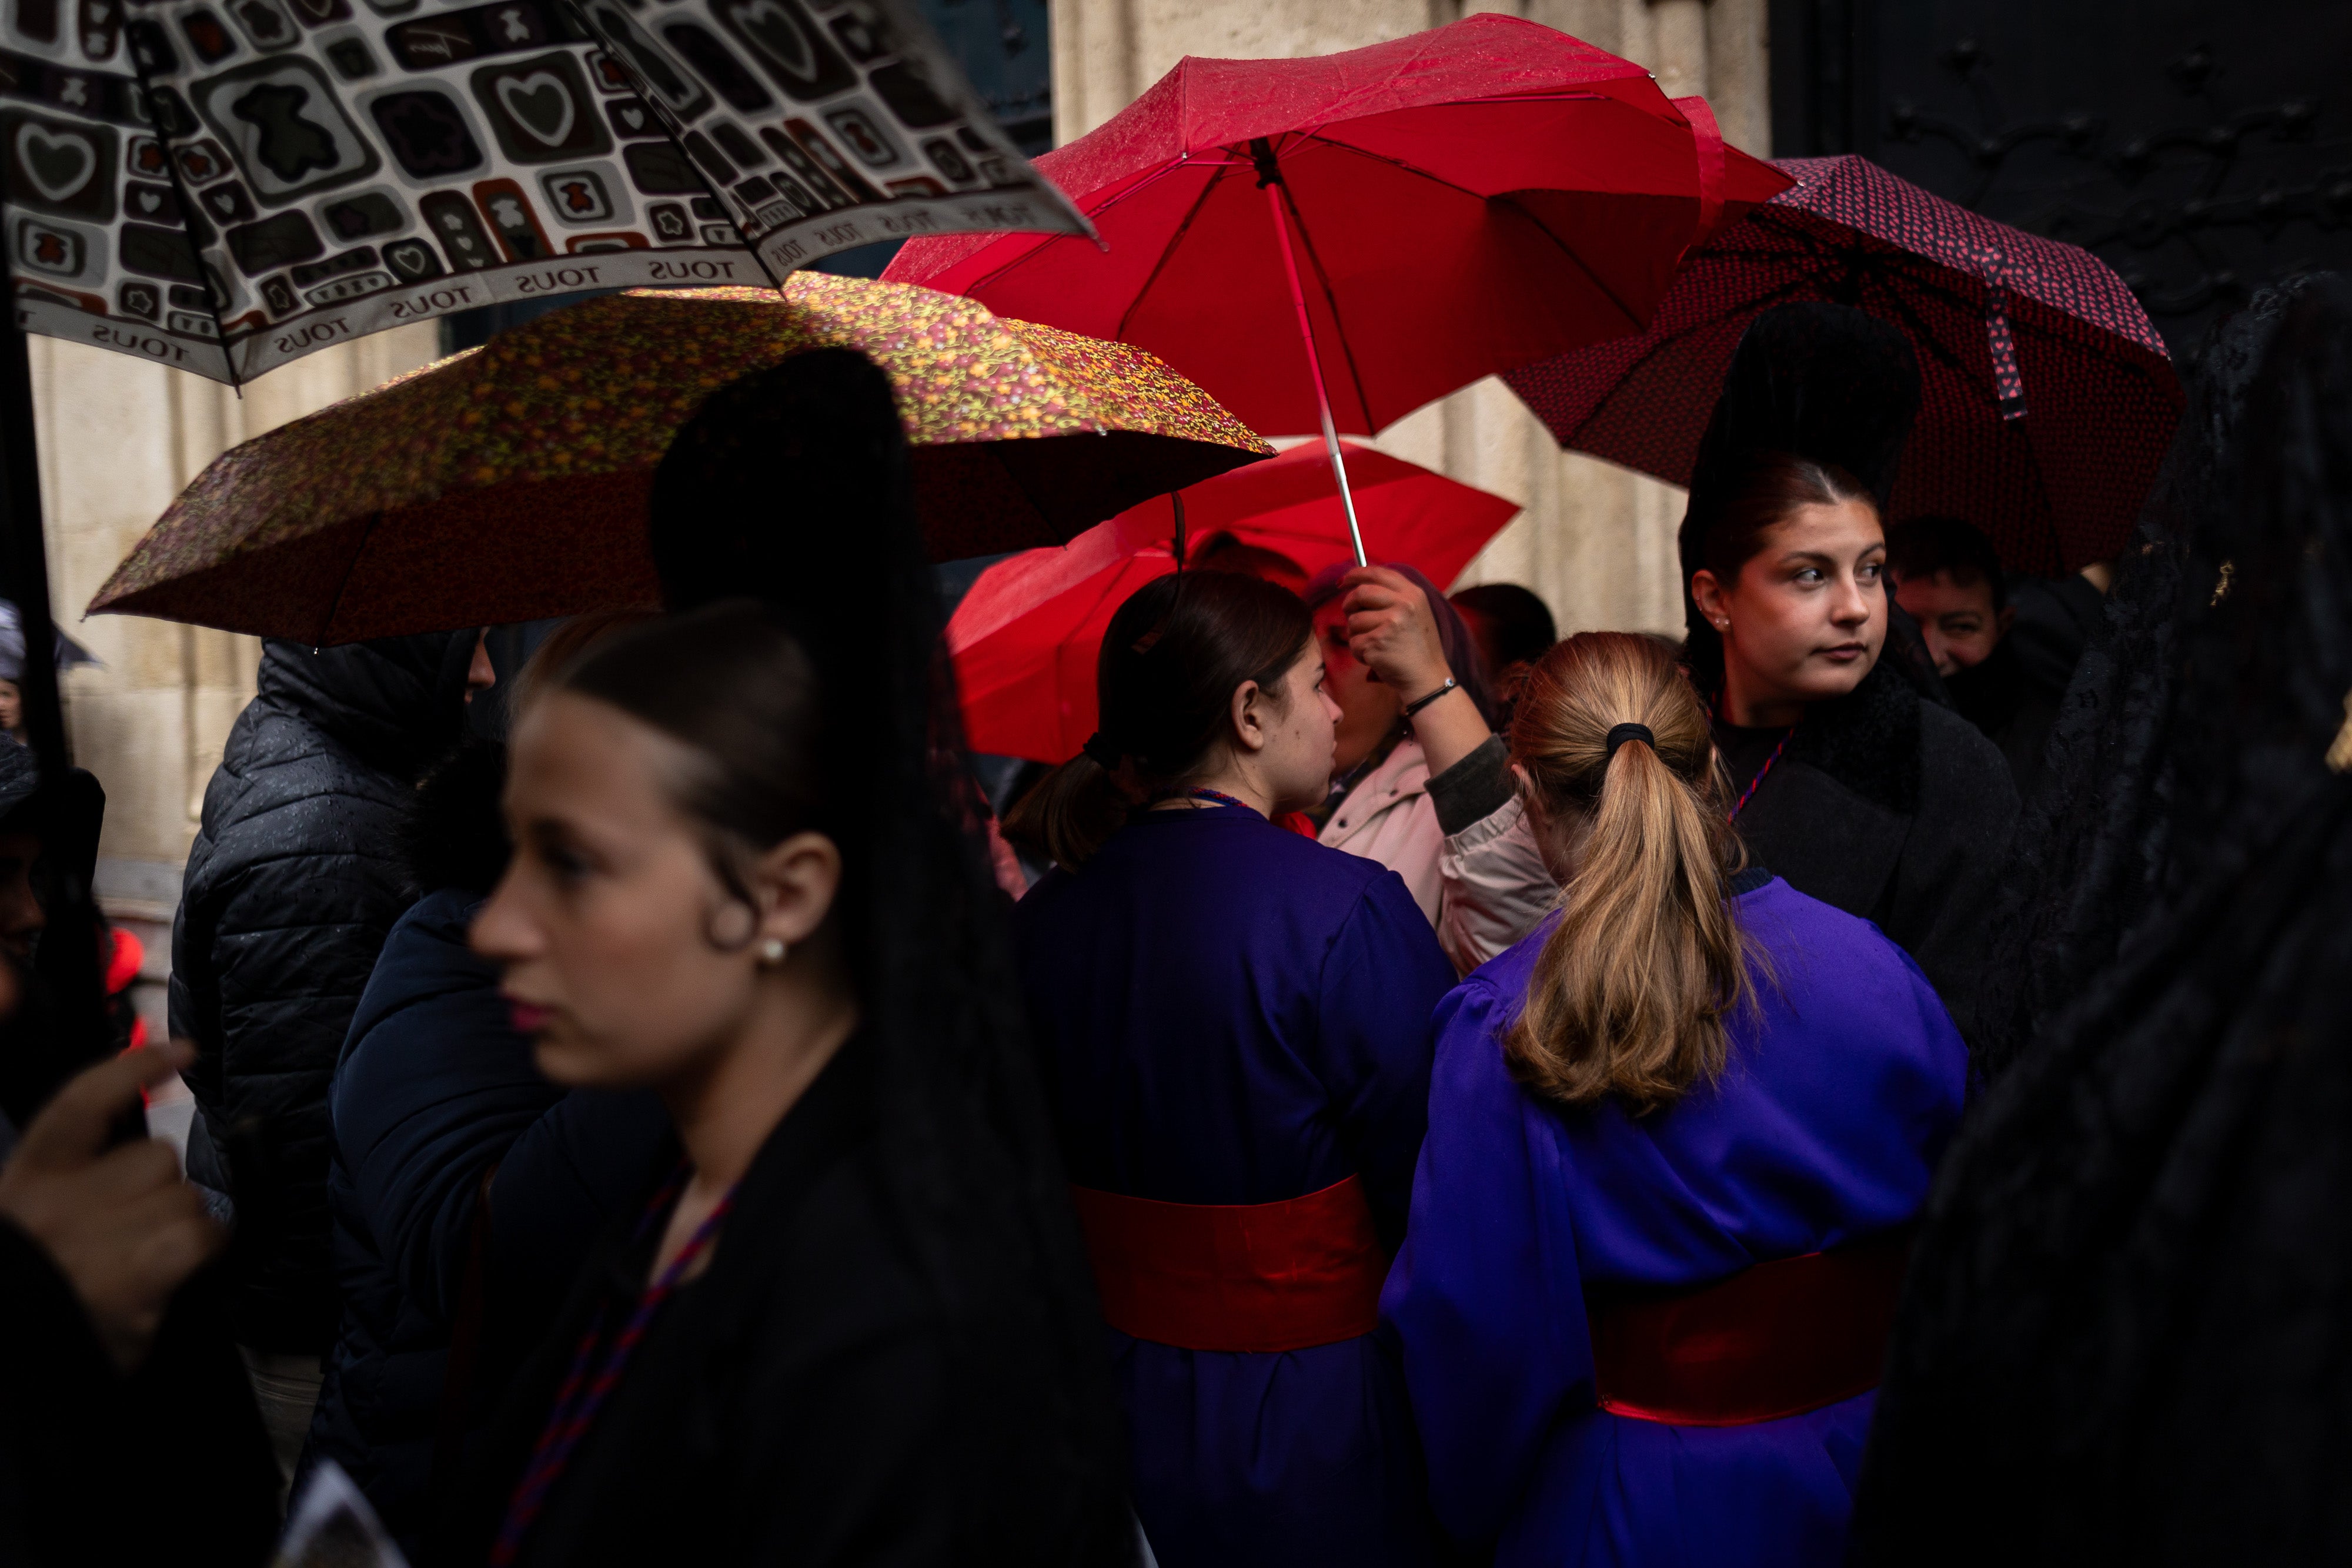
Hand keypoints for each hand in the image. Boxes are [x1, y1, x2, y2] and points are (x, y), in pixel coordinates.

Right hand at [0, 1041, 223, 1371]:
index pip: (83, 1102)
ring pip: (185, 1197)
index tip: (180, 1050)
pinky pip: (199, 1235)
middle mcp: (58, 1200)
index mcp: (29, 1179)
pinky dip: (202, 1250)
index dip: (133, 1068)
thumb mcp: (35, 1222)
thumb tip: (145, 1147)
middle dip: (160, 1191)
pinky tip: (177, 1272)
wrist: (15, 1359)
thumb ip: (79, 1177)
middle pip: (156, 1158)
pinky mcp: (135, 1275)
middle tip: (131, 1235)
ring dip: (180, 1227)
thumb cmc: (35, 1290)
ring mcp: (96, 1236)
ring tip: (141, 1263)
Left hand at [1341, 566, 1451, 699]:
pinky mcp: (1378, 642)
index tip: (1344, 580)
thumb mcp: (1415, 613)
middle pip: (1361, 593)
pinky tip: (1375, 658)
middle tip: (1350, 614)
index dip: (1356, 574)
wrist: (1427, 677)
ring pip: (1354, 620)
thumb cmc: (1416, 647)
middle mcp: (1404, 605)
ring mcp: (1391, 623)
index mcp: (1413, 594)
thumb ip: (1393, 597)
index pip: (1378, 573)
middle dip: (1349, 604)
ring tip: (1374, 645)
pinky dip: (1358, 653)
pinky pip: (1354, 643)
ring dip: (1356, 634)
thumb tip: (1358, 586)